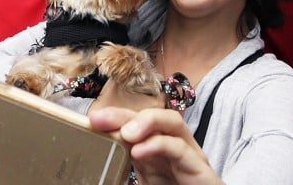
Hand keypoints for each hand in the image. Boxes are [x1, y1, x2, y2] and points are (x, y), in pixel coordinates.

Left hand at [89, 107, 222, 184]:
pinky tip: (139, 150)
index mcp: (159, 153)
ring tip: (125, 132)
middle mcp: (176, 148)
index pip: (139, 125)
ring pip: (173, 122)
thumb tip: (100, 168)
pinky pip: (180, 148)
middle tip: (100, 120)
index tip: (93, 121)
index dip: (116, 119)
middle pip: (154, 117)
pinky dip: (159, 144)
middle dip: (126, 114)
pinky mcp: (200, 169)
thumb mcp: (144, 183)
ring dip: (147, 121)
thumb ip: (126, 172)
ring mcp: (191, 156)